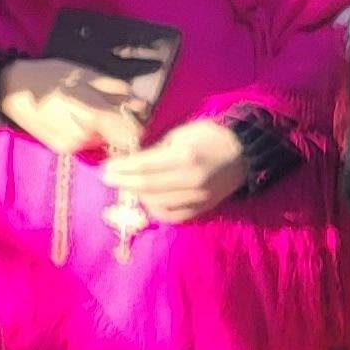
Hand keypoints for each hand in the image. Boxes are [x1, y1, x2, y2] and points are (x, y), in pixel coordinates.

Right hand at [0, 57, 142, 159]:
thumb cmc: (52, 76)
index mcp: (95, 115)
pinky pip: (86, 142)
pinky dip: (86, 131)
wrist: (14, 89)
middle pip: (118, 137)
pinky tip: (72, 117)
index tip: (131, 110)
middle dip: (117, 123)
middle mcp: (86, 136)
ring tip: (85, 108)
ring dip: (101, 127)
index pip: (132, 132)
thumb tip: (140, 104)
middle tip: (105, 103)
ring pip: (102, 140)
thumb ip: (117, 91)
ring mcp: (73, 145)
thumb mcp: (89, 74)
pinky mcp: (63, 149)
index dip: (136, 121)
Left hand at [98, 116, 250, 224]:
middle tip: (107, 178)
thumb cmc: (209, 135)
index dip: (122, 168)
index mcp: (184, 156)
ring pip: (157, 204)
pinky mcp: (202, 208)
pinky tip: (148, 199)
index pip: (144, 166)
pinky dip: (156, 209)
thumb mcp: (180, 134)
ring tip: (127, 186)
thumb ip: (156, 150)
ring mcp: (198, 197)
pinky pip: (173, 215)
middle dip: (123, 182)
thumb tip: (131, 161)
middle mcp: (190, 180)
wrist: (243, 152)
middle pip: (146, 187)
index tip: (107, 167)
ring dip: (137, 196)